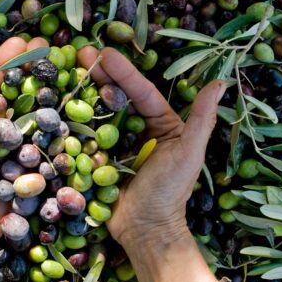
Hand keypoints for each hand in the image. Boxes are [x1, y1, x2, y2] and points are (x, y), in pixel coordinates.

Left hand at [0, 37, 48, 259]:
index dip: (3, 64)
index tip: (22, 42)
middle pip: (14, 96)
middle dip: (30, 70)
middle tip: (50, 46)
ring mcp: (12, 152)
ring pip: (31, 119)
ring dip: (46, 93)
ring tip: (64, 70)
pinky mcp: (27, 172)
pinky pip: (42, 150)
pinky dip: (55, 131)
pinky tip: (70, 111)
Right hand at [78, 47, 225, 251]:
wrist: (144, 229)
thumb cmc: (170, 192)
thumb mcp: (189, 153)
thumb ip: (201, 119)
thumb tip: (220, 82)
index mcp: (162, 124)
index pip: (141, 92)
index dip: (124, 72)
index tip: (104, 54)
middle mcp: (138, 130)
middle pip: (117, 97)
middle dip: (100, 74)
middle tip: (80, 53)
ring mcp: (116, 144)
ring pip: (100, 112)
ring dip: (85, 91)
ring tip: (68, 71)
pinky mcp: (98, 158)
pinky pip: (86, 136)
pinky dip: (75, 120)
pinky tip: (61, 103)